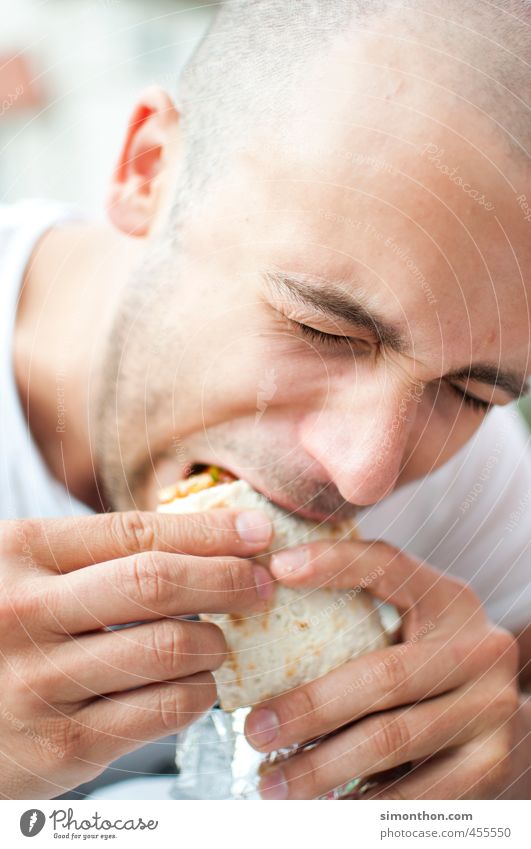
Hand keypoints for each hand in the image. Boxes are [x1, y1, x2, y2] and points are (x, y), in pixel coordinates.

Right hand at [0, 508, 272, 797]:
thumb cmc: (0, 633)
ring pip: (167, 650)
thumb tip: (205, 539)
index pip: (136, 533)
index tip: (256, 534)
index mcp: (19, 553)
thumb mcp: (25, 575)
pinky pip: (159, 712)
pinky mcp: (58, 746)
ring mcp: (38, 682)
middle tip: (262, 586)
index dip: (207, 532)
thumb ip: (95, 557)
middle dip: (227, 580)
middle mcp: (24, 612)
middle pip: (156, 584)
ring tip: (219, 644)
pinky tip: (195, 686)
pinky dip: (195, 695)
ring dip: (214, 645)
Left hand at [245, 539, 519, 799]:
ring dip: (323, 766)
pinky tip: (322, 807)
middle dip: (311, 706)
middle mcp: (478, 649)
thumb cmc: (428, 655)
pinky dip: (364, 803)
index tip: (278, 569)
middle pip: (383, 675)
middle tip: (255, 730)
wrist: (498, 709)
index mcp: (448, 600)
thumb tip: (266, 592)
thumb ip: (359, 605)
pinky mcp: (488, 763)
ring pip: (393, 740)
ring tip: (272, 782)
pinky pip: (417, 792)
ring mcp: (488, 708)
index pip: (390, 566)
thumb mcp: (411, 617)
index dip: (336, 564)